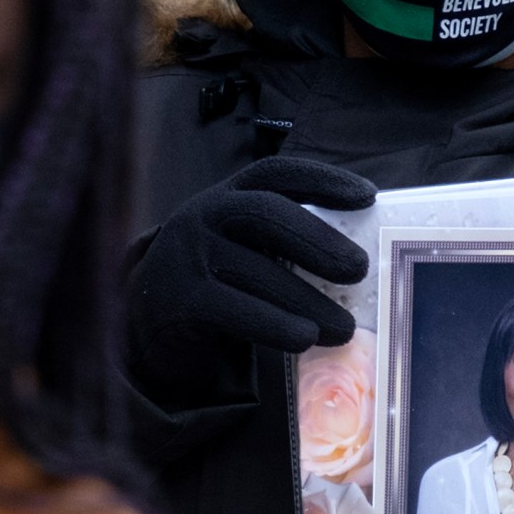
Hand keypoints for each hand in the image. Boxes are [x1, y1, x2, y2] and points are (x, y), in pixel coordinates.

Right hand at [127, 158, 374, 393]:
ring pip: (255, 269)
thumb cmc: (214, 281)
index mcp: (228, 196)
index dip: (323, 179)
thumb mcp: (242, 247)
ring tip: (344, 327)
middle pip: (264, 213)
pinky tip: (304, 338)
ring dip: (307, 299)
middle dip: (317, 240)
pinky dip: (273, 325)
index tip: (367, 198)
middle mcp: (204, 215)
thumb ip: (284, 243)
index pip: (276, 175)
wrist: (146, 321)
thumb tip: (361, 259)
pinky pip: (233, 310)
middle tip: (359, 269)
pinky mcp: (179, 300)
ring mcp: (187, 256)